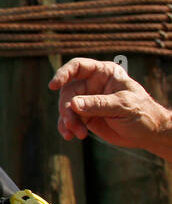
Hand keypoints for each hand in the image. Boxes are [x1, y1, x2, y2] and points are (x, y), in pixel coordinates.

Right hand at [50, 58, 171, 160]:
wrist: (149, 133)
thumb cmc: (142, 113)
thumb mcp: (124, 106)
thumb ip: (99, 104)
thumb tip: (74, 104)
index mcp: (104, 73)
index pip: (78, 67)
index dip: (63, 74)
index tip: (53, 86)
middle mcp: (93, 84)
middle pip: (68, 91)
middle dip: (67, 108)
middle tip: (72, 123)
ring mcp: (87, 100)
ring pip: (67, 107)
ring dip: (67, 121)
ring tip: (77, 134)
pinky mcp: (85, 116)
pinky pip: (69, 119)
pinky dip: (67, 128)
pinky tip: (71, 136)